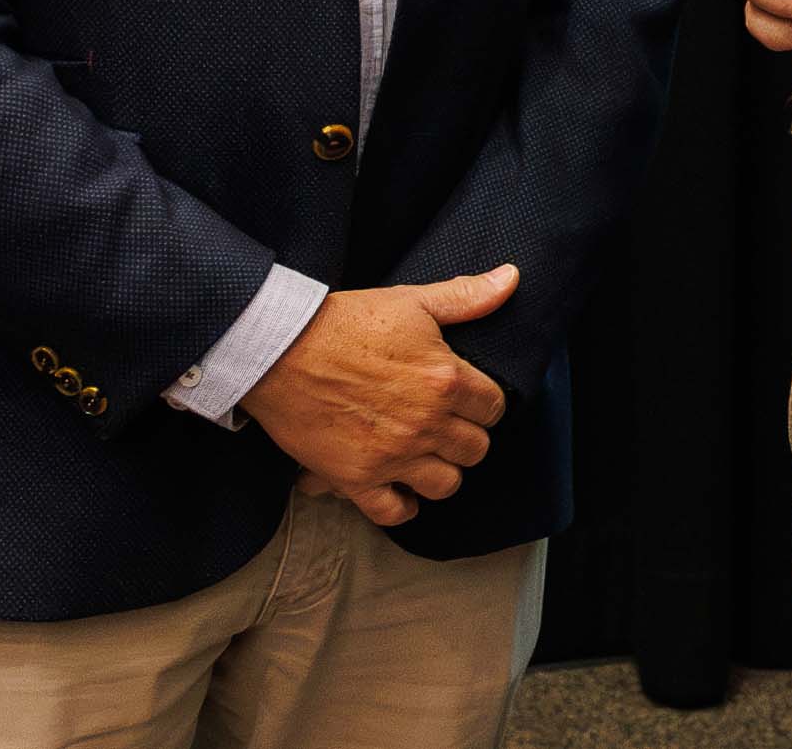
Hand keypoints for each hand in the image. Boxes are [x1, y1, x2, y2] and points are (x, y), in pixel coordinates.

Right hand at [241, 267, 517, 527]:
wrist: (280, 350)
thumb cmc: (346, 322)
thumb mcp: (411, 301)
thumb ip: (466, 297)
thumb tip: (511, 279)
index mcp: (445, 380)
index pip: (494, 408)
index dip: (485, 403)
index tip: (470, 400)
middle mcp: (426, 423)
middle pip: (475, 449)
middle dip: (466, 437)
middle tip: (448, 426)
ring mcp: (392, 455)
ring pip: (445, 484)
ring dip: (441, 471)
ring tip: (428, 455)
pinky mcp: (356, 479)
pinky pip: (394, 512)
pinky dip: (403, 506)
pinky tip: (402, 490)